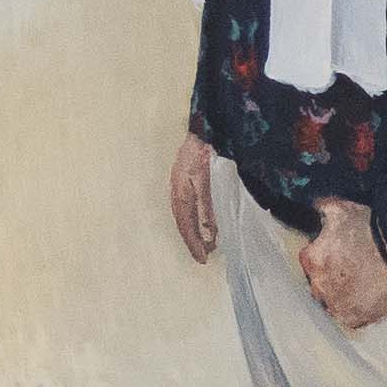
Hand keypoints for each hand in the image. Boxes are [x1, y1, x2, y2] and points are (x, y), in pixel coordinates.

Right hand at [167, 132, 217, 262]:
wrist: (203, 128)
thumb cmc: (205, 151)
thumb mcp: (207, 179)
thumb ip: (208, 205)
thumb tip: (209, 231)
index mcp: (181, 193)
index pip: (186, 225)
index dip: (194, 243)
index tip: (202, 259)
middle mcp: (177, 191)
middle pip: (183, 223)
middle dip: (192, 241)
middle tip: (203, 257)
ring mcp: (180, 185)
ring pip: (184, 216)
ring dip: (193, 231)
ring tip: (205, 245)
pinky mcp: (185, 180)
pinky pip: (187, 207)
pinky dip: (194, 219)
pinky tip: (202, 224)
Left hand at [298, 199, 386, 332]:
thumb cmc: (370, 227)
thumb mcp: (340, 208)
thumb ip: (321, 208)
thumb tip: (314, 206)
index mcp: (312, 260)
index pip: (309, 261)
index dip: (322, 257)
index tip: (336, 254)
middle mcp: (318, 285)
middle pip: (317, 284)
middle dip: (330, 277)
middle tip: (349, 269)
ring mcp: (336, 304)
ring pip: (331, 303)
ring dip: (340, 296)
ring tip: (359, 285)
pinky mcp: (354, 318)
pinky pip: (348, 318)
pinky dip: (354, 311)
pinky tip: (364, 299)